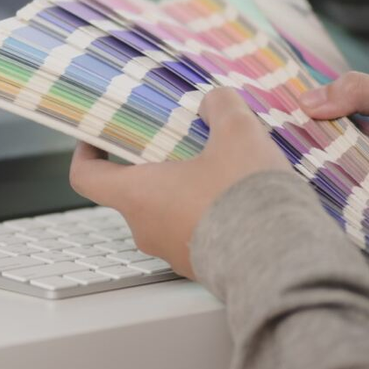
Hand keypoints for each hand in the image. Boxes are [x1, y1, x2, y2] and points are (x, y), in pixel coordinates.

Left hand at [69, 88, 288, 278]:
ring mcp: (173, 253)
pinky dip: (209, 216)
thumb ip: (222, 107)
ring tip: (221, 170)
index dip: (86, 154)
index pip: (86, 177)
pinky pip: (196, 235)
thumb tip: (216, 101)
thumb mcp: (238, 134)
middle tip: (179, 145)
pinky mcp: (203, 268)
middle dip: (154, 166)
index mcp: (138, 195)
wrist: (283, 262)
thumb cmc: (246, 199)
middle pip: (133, 192)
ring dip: (185, 192)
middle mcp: (146, 229)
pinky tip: (241, 200)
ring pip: (167, 214)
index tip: (95, 139)